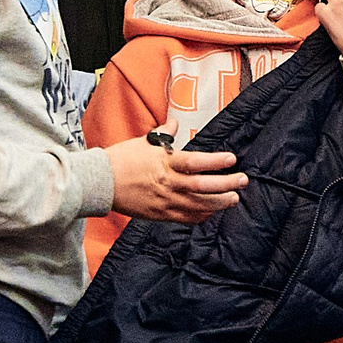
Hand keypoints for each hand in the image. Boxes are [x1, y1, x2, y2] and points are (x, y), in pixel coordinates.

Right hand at [106, 140, 245, 223]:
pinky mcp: (159, 214)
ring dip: (219, 202)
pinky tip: (211, 211)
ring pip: (198, 205)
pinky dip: (201, 215)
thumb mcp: (142, 142)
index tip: (232, 159)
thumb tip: (174, 123)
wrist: (100, 183)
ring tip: (233, 199)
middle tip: (242, 181)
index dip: (216, 161)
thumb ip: (162, 134)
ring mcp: (164, 201)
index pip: (195, 162)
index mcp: (163, 162)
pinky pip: (186, 218)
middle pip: (203, 186)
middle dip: (226, 184)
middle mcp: (167, 183)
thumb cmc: (120, 160)